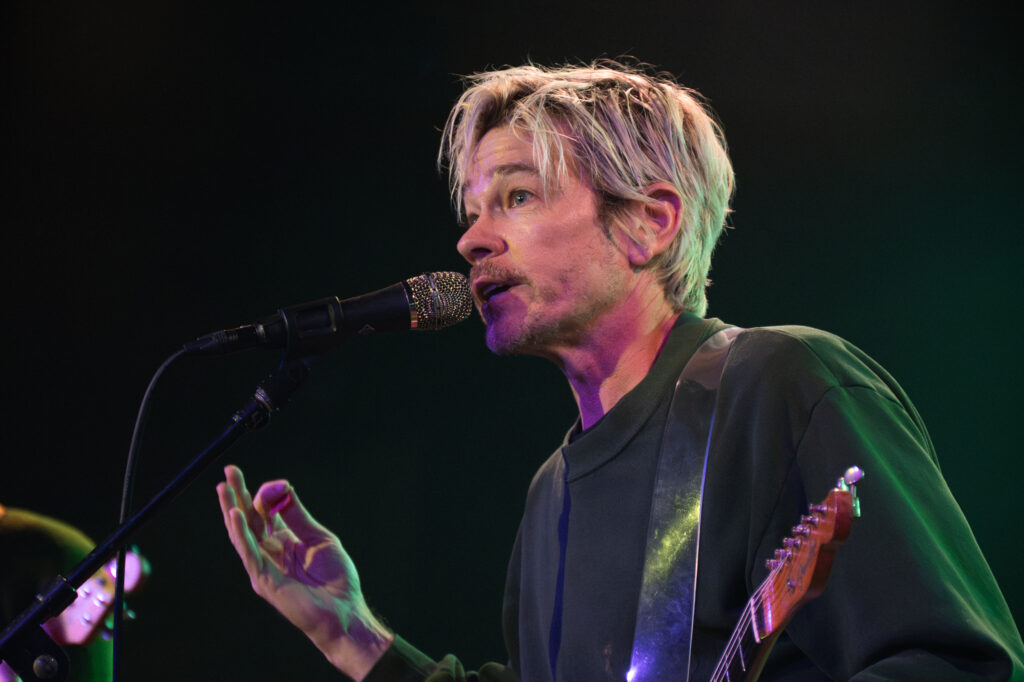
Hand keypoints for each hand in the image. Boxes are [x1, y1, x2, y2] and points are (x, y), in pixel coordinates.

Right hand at [217, 465, 391, 679]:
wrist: (344, 611)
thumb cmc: (336, 579)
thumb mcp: (319, 538)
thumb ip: (297, 515)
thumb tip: (280, 488)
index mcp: (283, 541)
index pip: (263, 513)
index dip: (262, 493)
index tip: (273, 481)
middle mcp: (269, 553)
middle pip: (247, 519)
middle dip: (237, 495)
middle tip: (229, 471)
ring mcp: (264, 567)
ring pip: (241, 535)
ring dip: (231, 510)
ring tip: (222, 487)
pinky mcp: (264, 581)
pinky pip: (249, 554)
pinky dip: (241, 534)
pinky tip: (235, 515)